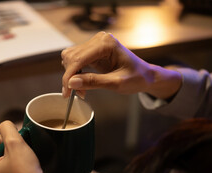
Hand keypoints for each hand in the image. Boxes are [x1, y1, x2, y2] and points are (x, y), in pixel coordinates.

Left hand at [0, 121, 72, 172]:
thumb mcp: (15, 143)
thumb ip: (7, 128)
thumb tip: (5, 125)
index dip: (8, 141)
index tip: (17, 152)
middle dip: (12, 148)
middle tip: (21, 158)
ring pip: (6, 156)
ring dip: (17, 155)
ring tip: (24, 164)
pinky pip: (11, 166)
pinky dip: (19, 164)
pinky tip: (26, 171)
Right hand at [61, 32, 181, 98]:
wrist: (144, 75)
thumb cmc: (136, 78)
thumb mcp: (116, 84)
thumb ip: (94, 82)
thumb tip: (72, 83)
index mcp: (106, 44)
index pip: (78, 58)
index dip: (69, 76)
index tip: (67, 93)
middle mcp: (99, 39)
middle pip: (71, 57)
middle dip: (70, 77)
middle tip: (76, 94)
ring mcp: (95, 43)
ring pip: (70, 58)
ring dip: (72, 75)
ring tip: (82, 90)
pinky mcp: (92, 50)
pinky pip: (75, 60)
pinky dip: (75, 73)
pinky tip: (82, 84)